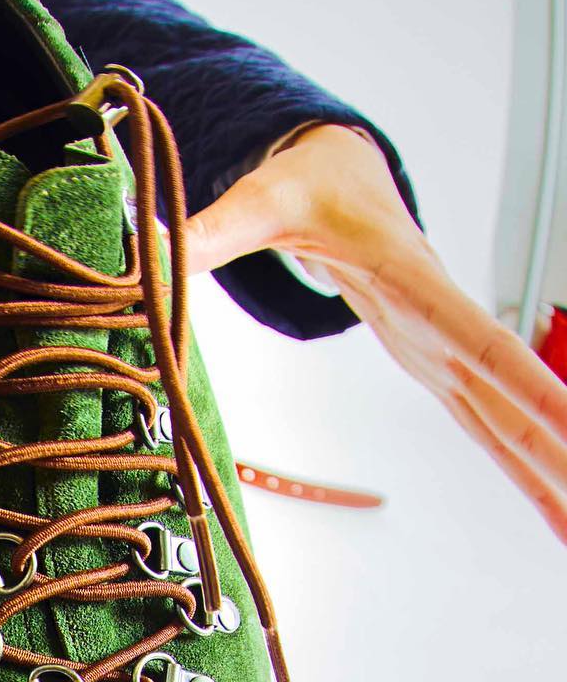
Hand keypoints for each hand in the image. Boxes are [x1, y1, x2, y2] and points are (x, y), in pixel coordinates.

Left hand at [185, 123, 566, 545]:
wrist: (343, 171)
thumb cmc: (308, 184)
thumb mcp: (259, 202)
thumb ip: (210, 232)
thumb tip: (154, 251)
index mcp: (418, 287)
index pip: (481, 341)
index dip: (527, 383)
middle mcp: (445, 327)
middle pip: (511, 399)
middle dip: (557, 449)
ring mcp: (446, 355)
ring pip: (507, 424)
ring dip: (550, 474)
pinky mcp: (438, 372)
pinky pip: (489, 428)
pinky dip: (525, 469)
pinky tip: (554, 509)